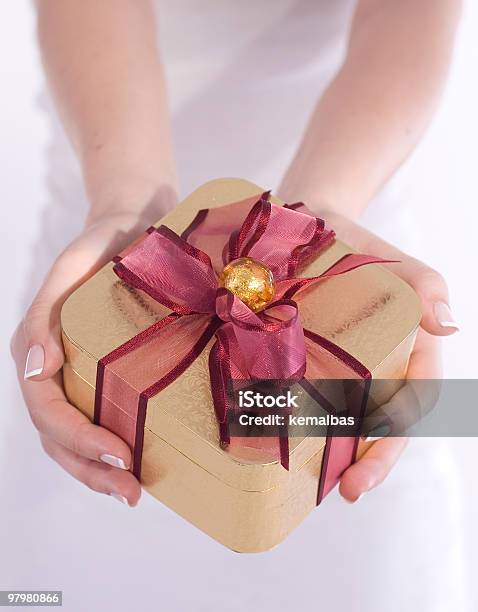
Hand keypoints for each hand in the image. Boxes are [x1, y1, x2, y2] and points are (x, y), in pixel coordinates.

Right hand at [10, 212, 157, 506]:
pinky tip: (136, 464)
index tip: (121, 452)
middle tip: (130, 492)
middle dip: (91, 468)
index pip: (47, 408)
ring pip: (73, 438)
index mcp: (36, 348)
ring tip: (132, 492)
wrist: (131, 228)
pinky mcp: (101, 374)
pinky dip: (111, 448)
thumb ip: (44, 316)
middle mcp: (50, 369)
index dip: (79, 437)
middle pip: (59, 435)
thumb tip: (36, 369)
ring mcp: (75, 375)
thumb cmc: (100, 245)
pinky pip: (98, 419)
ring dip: (98, 470)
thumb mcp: (70, 268)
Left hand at [320, 212, 457, 502]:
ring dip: (334, 453)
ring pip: (344, 417)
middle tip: (347, 491)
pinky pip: (306, 395)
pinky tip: (281, 444)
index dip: (395, 438)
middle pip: (379, 422)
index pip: (411, 401)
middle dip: (369, 460)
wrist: (306, 220)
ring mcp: (338, 362)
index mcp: (406, 345)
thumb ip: (424, 285)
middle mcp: (374, 361)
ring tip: (313, 485)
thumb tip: (446, 322)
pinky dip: (302, 423)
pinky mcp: (304, 356)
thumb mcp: (393, 258)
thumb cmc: (355, 238)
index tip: (368, 464)